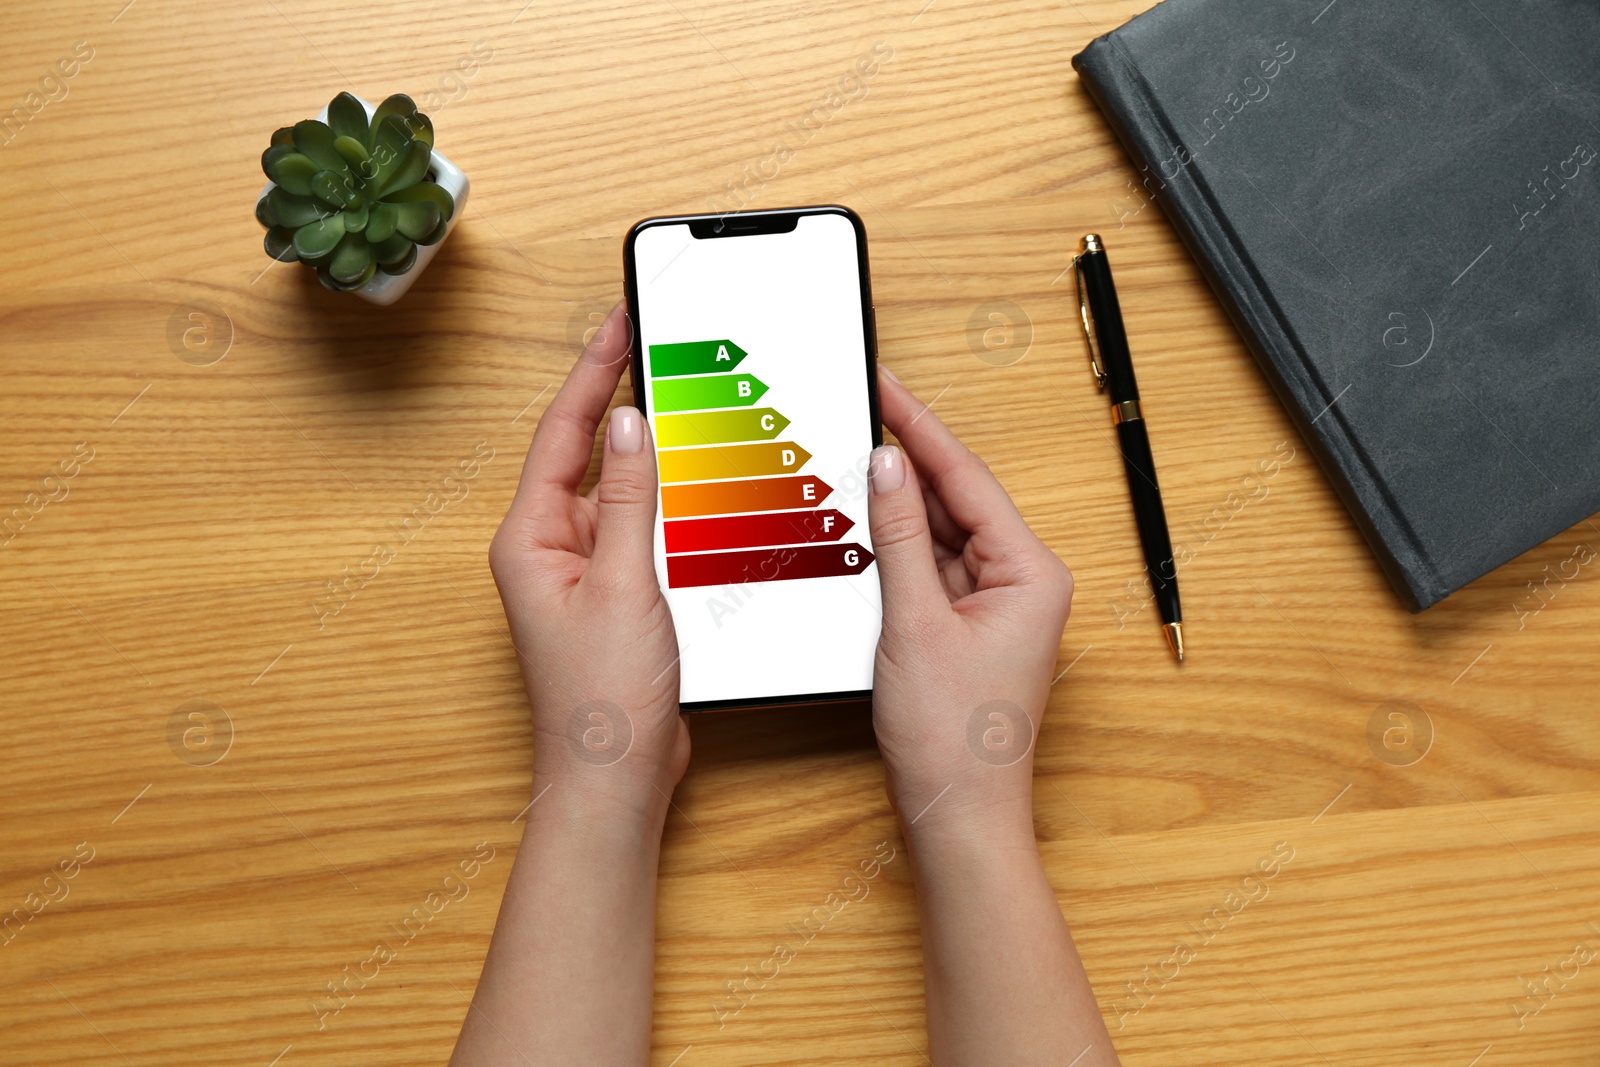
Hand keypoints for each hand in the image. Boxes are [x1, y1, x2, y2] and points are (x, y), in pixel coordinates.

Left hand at [488, 302, 688, 818]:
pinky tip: (704, 483)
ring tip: (690, 400)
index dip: (593, 373)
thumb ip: (632, 501)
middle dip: (622, 399)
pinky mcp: (620, 595)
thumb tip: (633, 426)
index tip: (619, 323)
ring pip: (622, 491)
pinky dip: (672, 502)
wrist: (616, 778)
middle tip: (656, 343)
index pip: (562, 433)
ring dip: (655, 452)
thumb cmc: (603, 698)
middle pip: (589, 453)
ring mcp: (586, 572)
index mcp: (531, 539)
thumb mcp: (624, 584)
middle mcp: (551, 549)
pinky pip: (644, 529)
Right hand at [866, 367, 1073, 837]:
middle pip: (956, 501)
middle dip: (905, 462)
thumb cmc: (954, 738)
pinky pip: (932, 569)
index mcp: (1032, 573)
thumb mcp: (914, 623)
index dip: (920, 428)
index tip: (885, 386)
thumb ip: (899, 537)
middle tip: (857, 409)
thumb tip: (886, 465)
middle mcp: (1024, 582)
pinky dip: (898, 549)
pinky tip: (863, 524)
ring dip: (897, 507)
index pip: (967, 479)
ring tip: (849, 461)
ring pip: (941, 535)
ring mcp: (997, 605)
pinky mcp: (970, 627)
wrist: (957, 816)